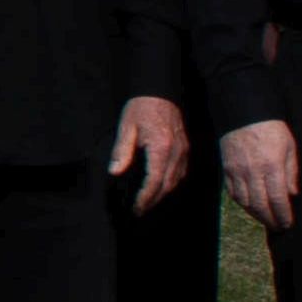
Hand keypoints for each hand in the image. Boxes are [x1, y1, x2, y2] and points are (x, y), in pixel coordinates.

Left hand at [111, 95, 190, 213]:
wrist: (160, 91)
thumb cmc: (141, 107)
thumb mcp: (126, 127)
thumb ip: (122, 151)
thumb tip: (115, 172)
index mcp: (161, 148)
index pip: (154, 181)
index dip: (145, 198)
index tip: (136, 208)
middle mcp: (177, 152)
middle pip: (167, 185)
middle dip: (154, 200)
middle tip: (140, 210)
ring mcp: (184, 150)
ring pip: (177, 181)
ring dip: (163, 194)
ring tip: (148, 202)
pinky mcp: (186, 148)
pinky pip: (182, 172)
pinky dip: (172, 183)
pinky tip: (161, 187)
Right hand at [223, 120, 300, 230]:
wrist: (244, 113)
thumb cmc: (271, 129)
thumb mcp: (289, 147)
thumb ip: (291, 172)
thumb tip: (292, 194)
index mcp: (272, 166)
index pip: (278, 199)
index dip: (283, 215)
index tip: (287, 223)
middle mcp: (253, 172)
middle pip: (261, 205)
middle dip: (270, 220)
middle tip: (277, 227)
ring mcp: (238, 171)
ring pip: (245, 202)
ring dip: (256, 215)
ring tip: (265, 219)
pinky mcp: (227, 169)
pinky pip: (233, 193)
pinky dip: (243, 204)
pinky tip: (250, 206)